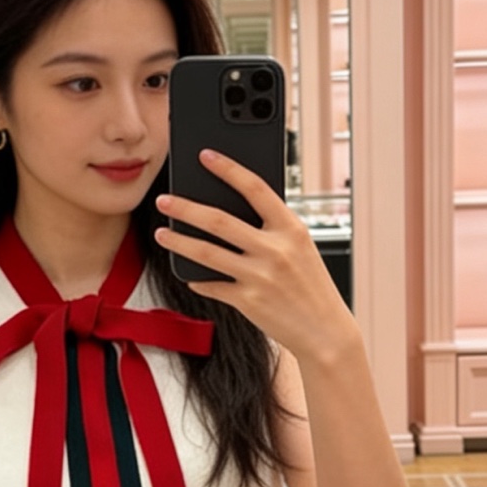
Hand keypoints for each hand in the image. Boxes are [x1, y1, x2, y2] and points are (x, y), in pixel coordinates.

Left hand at [154, 151, 356, 364]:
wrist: (325, 331)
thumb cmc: (311, 285)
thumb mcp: (301, 248)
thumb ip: (272, 229)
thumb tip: (229, 210)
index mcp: (292, 229)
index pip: (255, 188)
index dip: (228, 169)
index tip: (205, 156)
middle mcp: (275, 250)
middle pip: (219, 220)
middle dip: (185, 208)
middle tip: (164, 200)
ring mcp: (260, 276)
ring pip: (206, 252)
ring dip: (178, 241)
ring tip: (161, 233)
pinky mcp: (248, 301)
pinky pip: (211, 284)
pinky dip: (197, 278)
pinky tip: (189, 274)